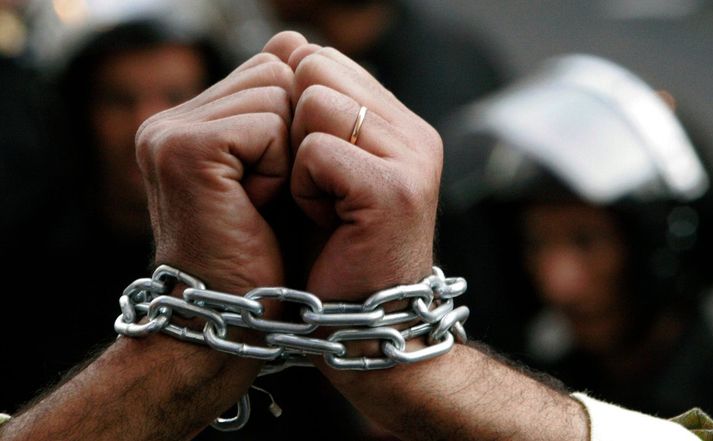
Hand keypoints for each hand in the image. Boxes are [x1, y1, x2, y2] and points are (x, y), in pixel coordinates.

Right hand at [135, 32, 307, 291]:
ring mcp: (169, 132)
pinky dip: (281, 168)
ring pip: (278, 90)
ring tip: (262, 201)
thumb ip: (284, 101)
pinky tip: (257, 204)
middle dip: (295, 133)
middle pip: (277, 70)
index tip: (280, 182)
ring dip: (291, 152)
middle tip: (271, 195)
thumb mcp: (283, 168)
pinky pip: (269, 123)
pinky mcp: (183, 149)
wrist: (237, 319)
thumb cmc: (268, 252)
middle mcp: (171, 120)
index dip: (297, 123)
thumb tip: (296, 38)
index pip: (272, 67)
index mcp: (191, 120)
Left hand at [288, 45, 443, 299]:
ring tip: (321, 205)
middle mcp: (416, 133)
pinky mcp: (395, 189)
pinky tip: (325, 221)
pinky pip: (315, 149)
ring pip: (312, 101)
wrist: (355, 325)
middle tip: (313, 187)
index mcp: (401, 123)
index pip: (322, 60)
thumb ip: (308, 101)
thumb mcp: (317, 165)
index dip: (292, 111)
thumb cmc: (327, 249)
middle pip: (314, 69)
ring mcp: (413, 158)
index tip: (307, 168)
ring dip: (296, 160)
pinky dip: (303, 189)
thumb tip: (287, 40)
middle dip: (292, 129)